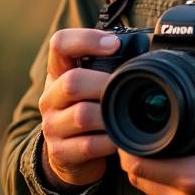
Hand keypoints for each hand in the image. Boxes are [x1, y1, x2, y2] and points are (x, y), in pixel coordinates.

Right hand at [39, 28, 120, 189]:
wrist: (71, 155)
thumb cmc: (89, 109)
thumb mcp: (92, 85)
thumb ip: (110, 68)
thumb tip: (145, 55)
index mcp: (58, 72)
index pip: (60, 44)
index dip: (86, 39)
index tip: (114, 44)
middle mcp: (50, 97)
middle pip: (72, 82)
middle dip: (105, 84)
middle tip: (126, 89)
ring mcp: (52, 126)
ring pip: (82, 115)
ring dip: (109, 115)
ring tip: (124, 116)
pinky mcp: (61, 152)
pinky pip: (89, 145)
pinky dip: (110, 141)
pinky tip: (119, 139)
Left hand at [119, 72, 194, 194]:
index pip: (139, 164)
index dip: (127, 143)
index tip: (131, 122)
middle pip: (137, 177)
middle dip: (134, 151)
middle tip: (144, 125)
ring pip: (150, 188)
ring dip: (149, 165)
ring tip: (161, 138)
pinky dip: (164, 177)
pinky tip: (181, 157)